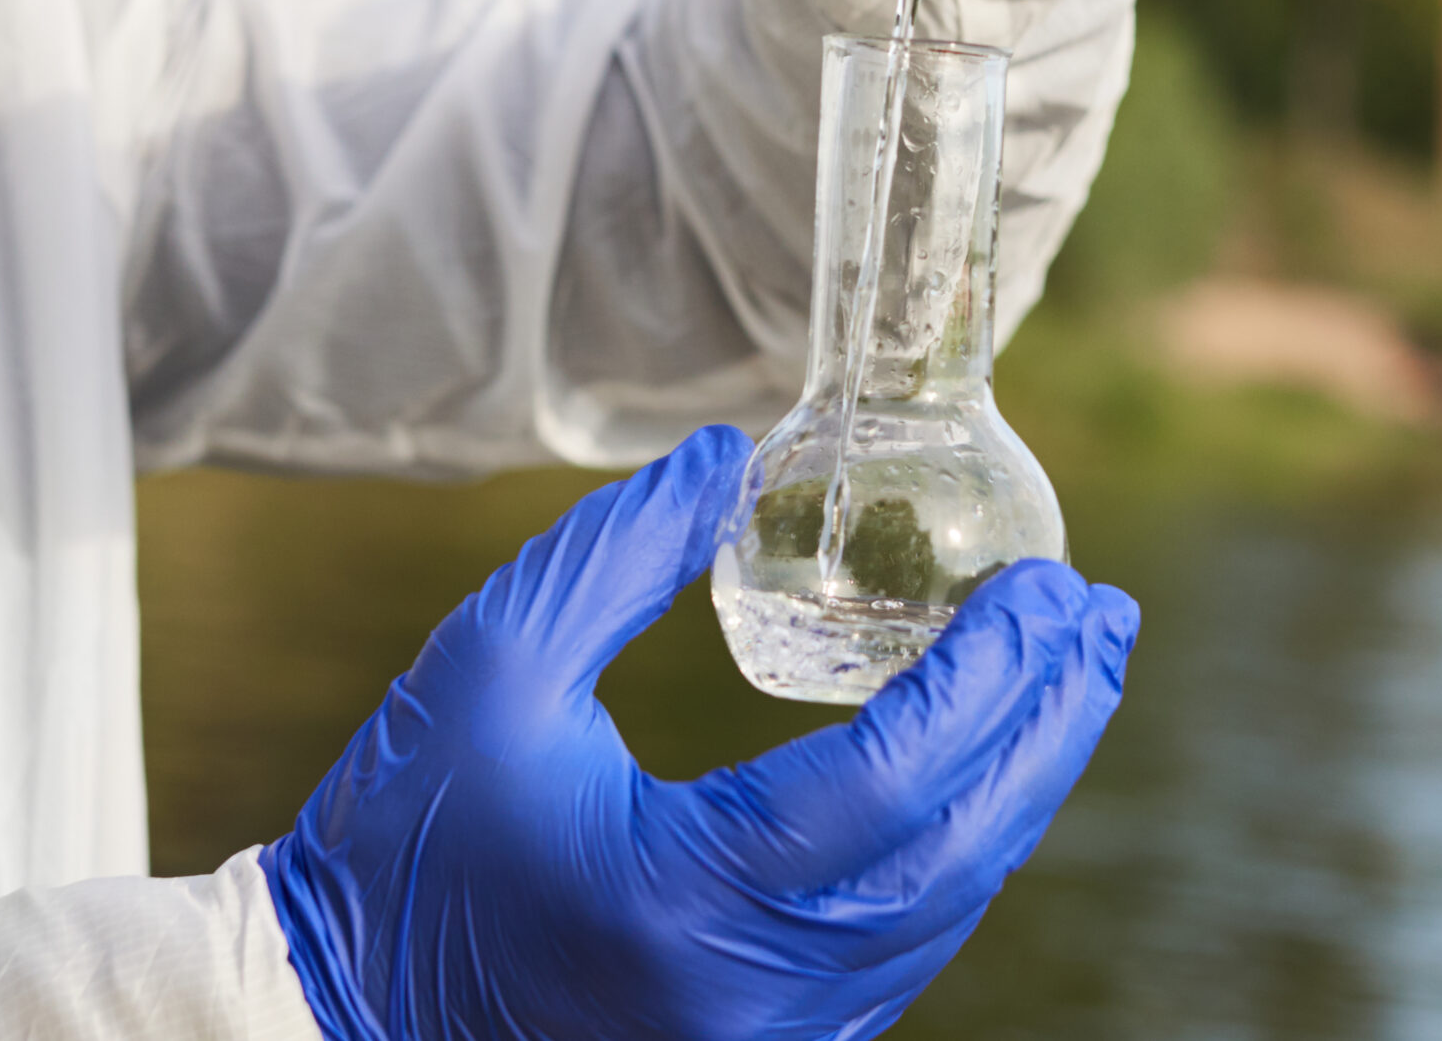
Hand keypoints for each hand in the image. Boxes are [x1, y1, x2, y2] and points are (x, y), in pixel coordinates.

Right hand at [262, 424, 1138, 1040]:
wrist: (341, 1011)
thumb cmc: (400, 837)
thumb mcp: (486, 665)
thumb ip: (613, 553)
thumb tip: (728, 456)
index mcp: (685, 897)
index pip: (896, 778)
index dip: (992, 675)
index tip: (1049, 584)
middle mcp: (751, 996)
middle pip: (959, 852)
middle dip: (1050, 726)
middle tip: (1100, 620)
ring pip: (944, 909)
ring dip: (1020, 788)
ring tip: (1067, 679)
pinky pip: (899, 949)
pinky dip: (956, 852)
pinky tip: (980, 773)